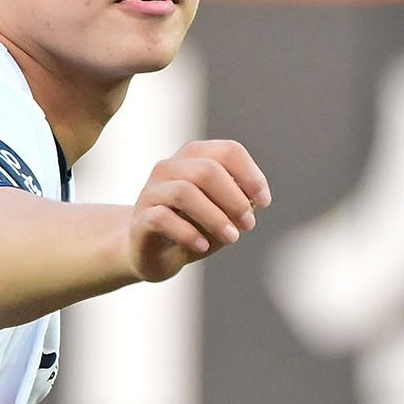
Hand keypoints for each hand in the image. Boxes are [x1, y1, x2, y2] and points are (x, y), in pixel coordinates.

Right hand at [127, 139, 270, 282]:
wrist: (151, 253)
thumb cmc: (192, 227)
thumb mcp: (224, 213)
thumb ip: (240, 201)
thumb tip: (253, 200)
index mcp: (193, 158)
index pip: (228, 151)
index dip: (251, 175)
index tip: (263, 202)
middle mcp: (169, 167)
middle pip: (207, 170)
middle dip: (234, 199)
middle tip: (248, 225)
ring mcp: (151, 191)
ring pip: (184, 192)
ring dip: (215, 217)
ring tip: (232, 238)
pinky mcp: (140, 218)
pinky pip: (162, 218)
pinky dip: (188, 233)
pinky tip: (202, 246)